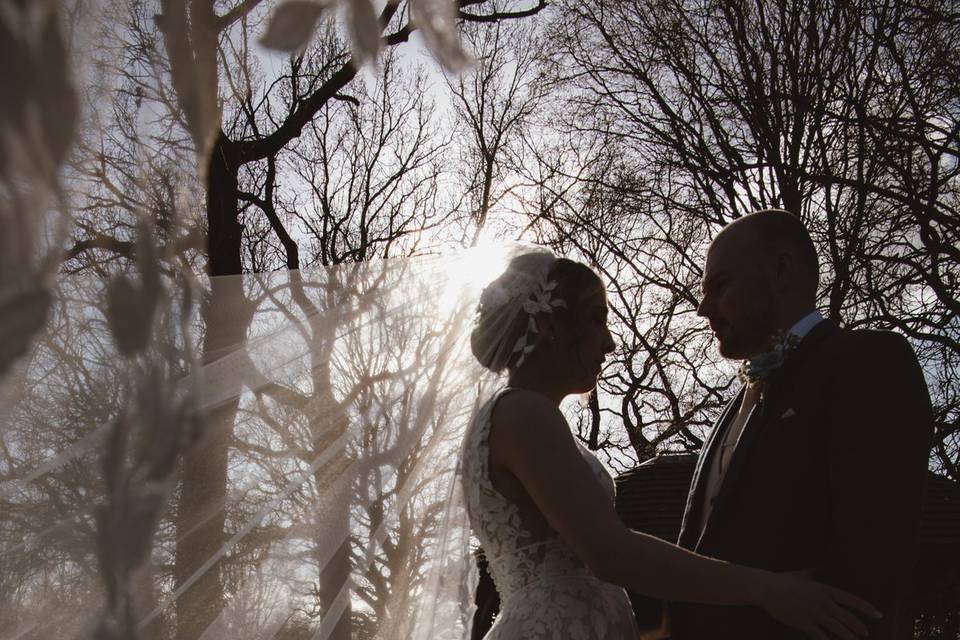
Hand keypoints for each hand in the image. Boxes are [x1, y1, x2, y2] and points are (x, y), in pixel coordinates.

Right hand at [754, 570, 881, 638]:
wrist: (768, 589)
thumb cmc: (784, 580)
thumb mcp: (801, 575)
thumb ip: (812, 574)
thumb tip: (818, 569)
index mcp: (825, 590)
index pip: (853, 601)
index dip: (867, 609)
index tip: (878, 615)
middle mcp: (824, 603)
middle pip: (848, 618)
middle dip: (860, 627)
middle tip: (866, 633)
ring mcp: (815, 614)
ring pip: (839, 629)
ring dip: (849, 637)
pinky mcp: (805, 624)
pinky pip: (821, 637)